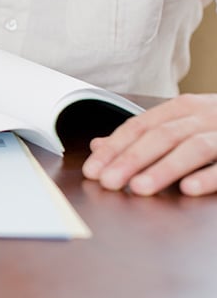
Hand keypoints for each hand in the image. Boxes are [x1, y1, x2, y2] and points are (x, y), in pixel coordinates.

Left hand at [82, 94, 216, 195]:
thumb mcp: (182, 123)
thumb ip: (142, 135)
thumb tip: (98, 145)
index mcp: (183, 108)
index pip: (139, 126)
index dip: (114, 148)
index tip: (93, 169)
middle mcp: (205, 115)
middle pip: (162, 136)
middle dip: (132, 160)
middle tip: (109, 182)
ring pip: (193, 147)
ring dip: (164, 169)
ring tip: (139, 188)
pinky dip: (208, 176)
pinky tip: (188, 189)